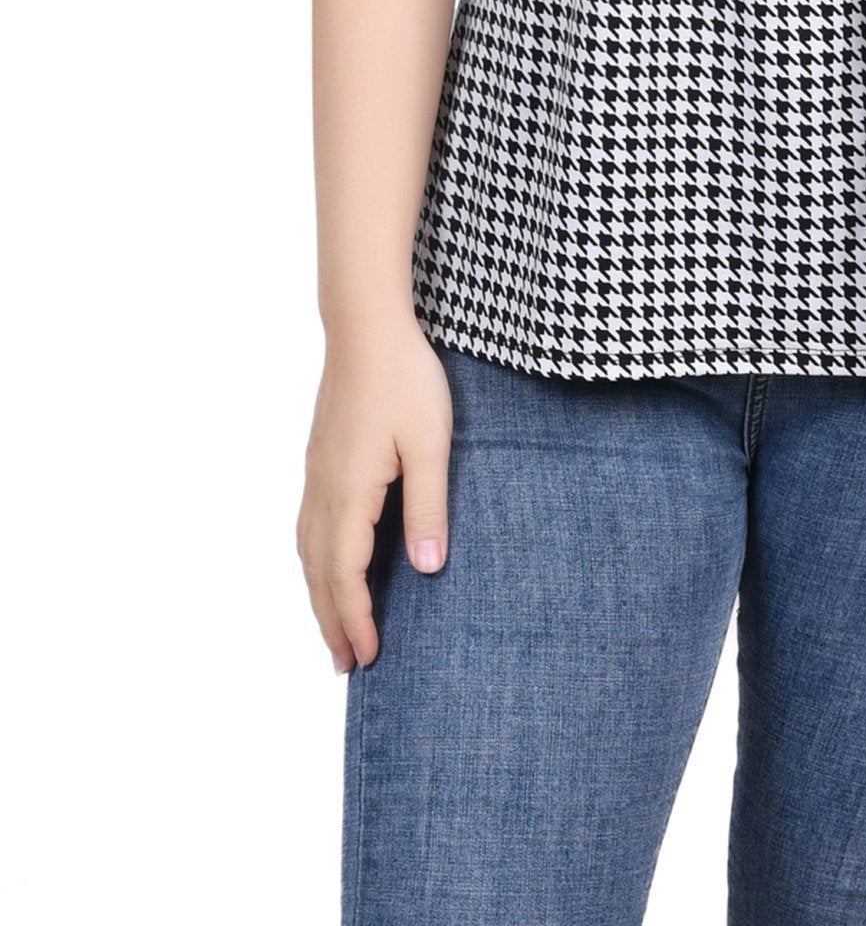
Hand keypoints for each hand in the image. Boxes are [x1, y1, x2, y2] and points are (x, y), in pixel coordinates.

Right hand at [295, 314, 452, 672]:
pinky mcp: (321, 458)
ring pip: (308, 550)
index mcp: (349, 492)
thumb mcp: (430, 444)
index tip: (368, 657)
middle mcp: (323, 489)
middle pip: (319, 572)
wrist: (366, 327)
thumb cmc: (405, 379)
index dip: (356, 619)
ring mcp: (317, 473)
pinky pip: (309, 525)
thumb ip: (428, 506)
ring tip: (335, 627)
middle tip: (346, 665)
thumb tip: (426, 568)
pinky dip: (315, 560)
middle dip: (331, 621)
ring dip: (320, 593)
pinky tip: (327, 562)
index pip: (346, 574)